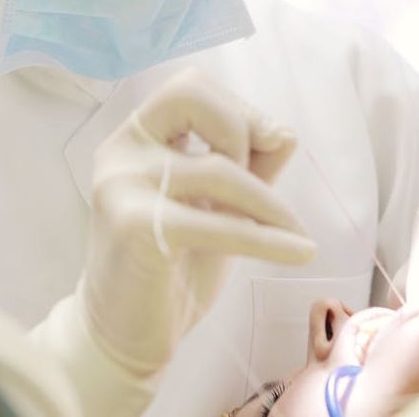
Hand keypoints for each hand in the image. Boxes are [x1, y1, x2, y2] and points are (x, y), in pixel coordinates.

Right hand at [84, 68, 315, 372]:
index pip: (189, 86)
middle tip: (258, 182)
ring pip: (217, 168)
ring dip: (270, 204)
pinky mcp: (133, 227)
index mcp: (134, 138)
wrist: (121, 332)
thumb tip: (285, 132)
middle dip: (241, 130)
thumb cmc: (169, 266)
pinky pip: (218, 223)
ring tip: (293, 234)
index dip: (237, 108)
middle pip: (190, 95)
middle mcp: (121, 150)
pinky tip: (298, 252)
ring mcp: (121, 186)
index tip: (266, 146)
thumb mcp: (215, 207)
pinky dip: (268, 239)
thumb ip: (247, 167)